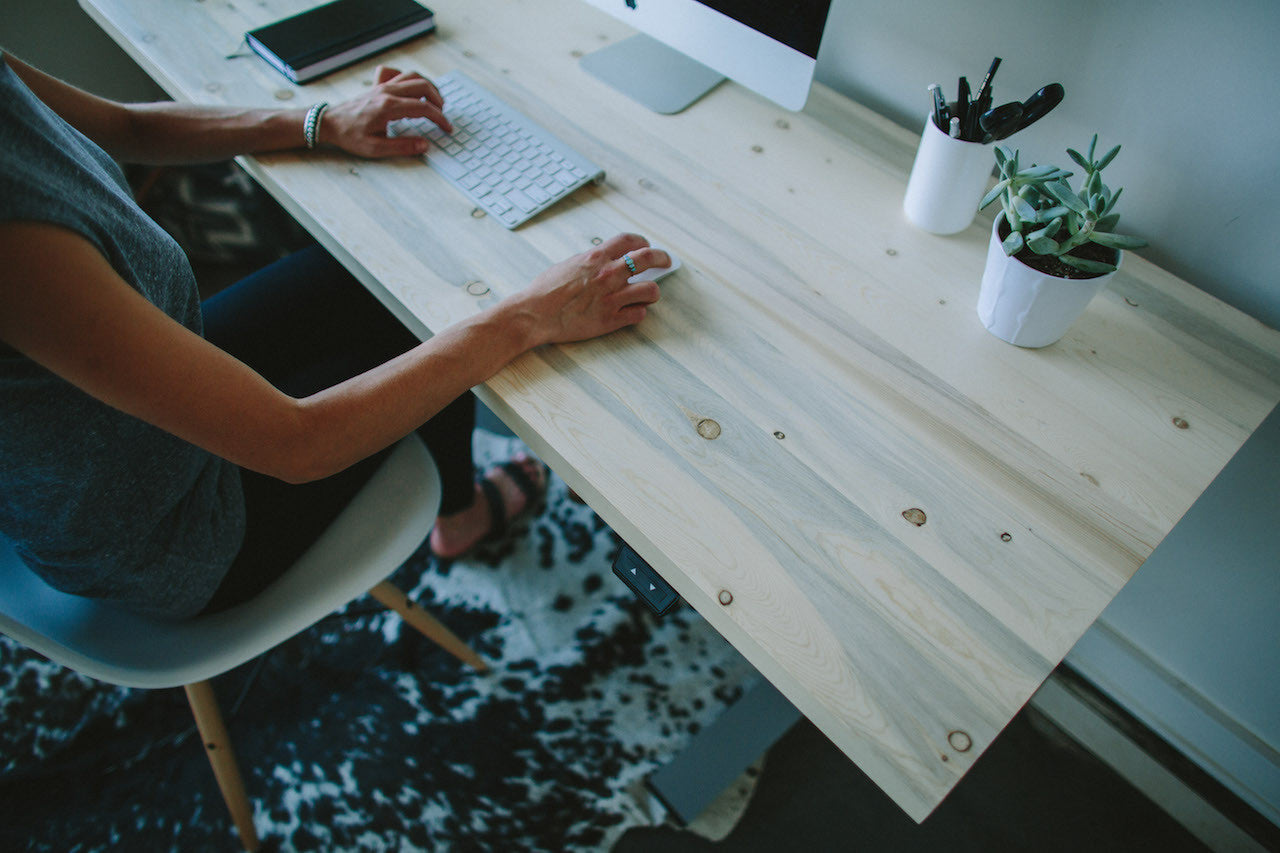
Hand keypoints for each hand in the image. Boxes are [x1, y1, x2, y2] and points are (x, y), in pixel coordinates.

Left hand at [319, 65, 451, 157]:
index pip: (423, 107)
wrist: (329, 123)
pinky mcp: (377, 86)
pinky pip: (394, 73)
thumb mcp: (376, 148)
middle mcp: (387, 92)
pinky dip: (405, 77)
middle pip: (422, 85)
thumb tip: (424, 145)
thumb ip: (403, 147)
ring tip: (433, 100)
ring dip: (427, 86)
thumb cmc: (349, 135)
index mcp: (389, 107)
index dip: (439, 118)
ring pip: (411, 76)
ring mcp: (382, 86)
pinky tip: (408, 89)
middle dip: (438, 99)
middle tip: (442, 114)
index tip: (447, 128)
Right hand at [514, 234, 665, 346]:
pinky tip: (632, 312)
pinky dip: (638, 312)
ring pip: (651, 290)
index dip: (643, 241)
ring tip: (648, 294)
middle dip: (662, 258)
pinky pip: (638, 314)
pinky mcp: (610, 320)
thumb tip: (600, 261)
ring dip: (652, 291)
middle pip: (648, 259)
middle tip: (666, 262)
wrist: (534, 314)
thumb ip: (588, 263)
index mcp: (596, 258)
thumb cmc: (544, 290)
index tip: (647, 244)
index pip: (629, 240)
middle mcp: (608, 275)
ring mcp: (611, 298)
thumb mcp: (567, 265)